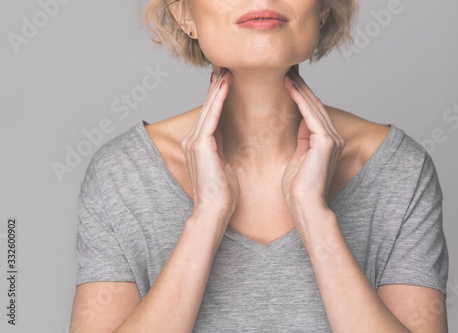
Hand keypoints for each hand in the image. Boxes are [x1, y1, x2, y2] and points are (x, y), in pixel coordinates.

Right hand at [180, 68, 239, 222]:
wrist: (214, 210)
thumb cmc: (222, 193)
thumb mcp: (223, 164)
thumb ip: (220, 147)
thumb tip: (224, 135)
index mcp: (199, 145)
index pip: (210, 115)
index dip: (217, 97)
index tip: (226, 81)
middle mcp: (192, 140)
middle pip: (207, 108)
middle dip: (216, 87)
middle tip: (225, 67)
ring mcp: (194, 142)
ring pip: (208, 108)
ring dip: (218, 88)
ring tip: (226, 71)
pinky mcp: (200, 144)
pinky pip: (212, 116)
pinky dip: (219, 100)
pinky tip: (225, 85)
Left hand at [281, 68, 344, 209]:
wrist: (304, 205)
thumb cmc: (298, 188)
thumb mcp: (298, 158)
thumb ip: (302, 140)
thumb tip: (299, 123)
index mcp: (327, 142)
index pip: (313, 112)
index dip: (300, 95)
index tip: (287, 81)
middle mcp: (333, 137)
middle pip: (314, 105)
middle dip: (300, 87)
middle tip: (287, 70)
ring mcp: (332, 139)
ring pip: (313, 106)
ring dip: (299, 88)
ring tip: (286, 73)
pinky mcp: (326, 142)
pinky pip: (310, 114)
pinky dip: (299, 99)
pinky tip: (289, 86)